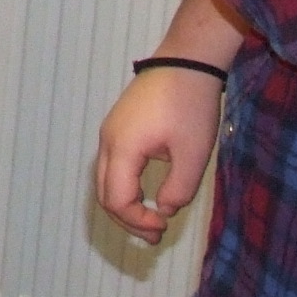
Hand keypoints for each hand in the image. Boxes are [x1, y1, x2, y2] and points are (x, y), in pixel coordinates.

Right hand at [95, 68, 219, 245]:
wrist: (186, 62)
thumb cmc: (190, 106)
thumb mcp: (192, 155)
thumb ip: (178, 190)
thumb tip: (165, 208)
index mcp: (122, 149)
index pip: (116, 200)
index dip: (137, 221)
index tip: (164, 226)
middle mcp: (108, 141)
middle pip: (103, 193)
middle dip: (127, 219)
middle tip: (156, 235)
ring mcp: (110, 131)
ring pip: (105, 180)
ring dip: (125, 203)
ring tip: (152, 219)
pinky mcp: (118, 125)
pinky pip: (112, 165)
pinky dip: (125, 185)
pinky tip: (147, 192)